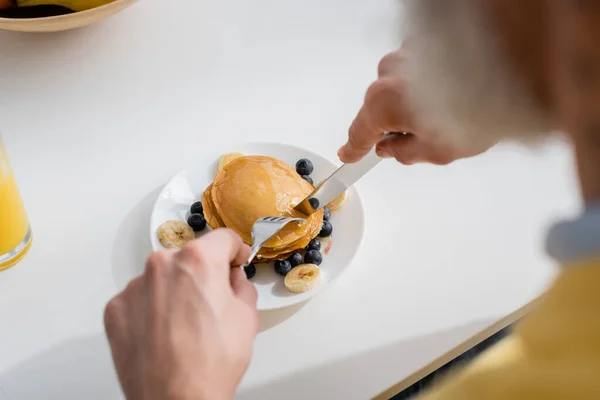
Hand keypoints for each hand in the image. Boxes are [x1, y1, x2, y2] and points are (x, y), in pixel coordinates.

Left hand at [104, 229, 257, 399]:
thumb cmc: (212, 363)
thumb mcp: (247, 317)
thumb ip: (241, 285)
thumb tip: (232, 278)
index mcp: (198, 260)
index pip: (222, 238)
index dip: (235, 250)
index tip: (236, 261)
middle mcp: (162, 265)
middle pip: (188, 257)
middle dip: (202, 273)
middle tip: (211, 301)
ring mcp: (134, 287)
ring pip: (162, 277)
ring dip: (174, 291)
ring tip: (184, 324)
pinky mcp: (115, 308)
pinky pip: (139, 298)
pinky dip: (151, 309)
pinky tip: (163, 333)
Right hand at [338, 49, 491, 164]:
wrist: (515, 71)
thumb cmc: (479, 111)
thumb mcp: (437, 151)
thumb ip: (405, 152)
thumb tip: (393, 148)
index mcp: (383, 102)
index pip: (360, 132)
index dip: (354, 147)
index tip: (348, 154)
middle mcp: (389, 72)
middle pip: (379, 105)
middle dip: (394, 121)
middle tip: (422, 135)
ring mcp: (407, 52)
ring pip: (398, 84)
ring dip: (413, 98)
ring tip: (449, 108)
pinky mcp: (425, 40)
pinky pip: (416, 66)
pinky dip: (428, 79)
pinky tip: (453, 88)